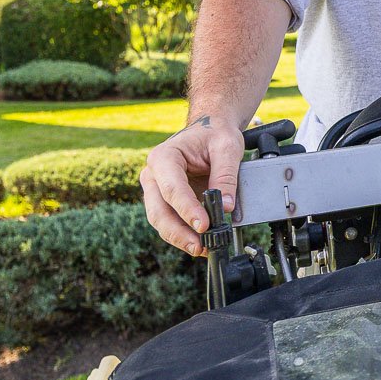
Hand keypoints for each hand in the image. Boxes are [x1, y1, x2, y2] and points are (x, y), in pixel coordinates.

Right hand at [141, 116, 243, 256]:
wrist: (210, 130)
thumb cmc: (214, 134)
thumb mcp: (227, 147)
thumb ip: (226, 175)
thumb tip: (226, 206)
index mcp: (163, 157)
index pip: (171, 188)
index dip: (186, 209)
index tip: (204, 225)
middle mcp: (154, 175)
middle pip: (159, 210)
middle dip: (178, 232)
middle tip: (199, 246)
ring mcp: (157, 190)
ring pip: (161, 220)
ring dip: (180, 238)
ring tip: (202, 249)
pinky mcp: (166, 202)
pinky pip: (171, 222)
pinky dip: (184, 235)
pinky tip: (201, 244)